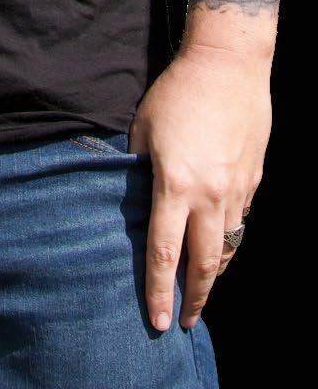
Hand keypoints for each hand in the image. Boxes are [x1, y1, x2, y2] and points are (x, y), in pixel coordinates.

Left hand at [127, 45, 270, 331]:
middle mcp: (209, 195)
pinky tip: (218, 249)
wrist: (229, 65)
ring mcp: (236, 190)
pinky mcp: (253, 180)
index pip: (163, 252)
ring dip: (213, 276)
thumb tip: (134, 200)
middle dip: (193, 300)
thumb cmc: (177, 92)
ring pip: (227, 248)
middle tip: (184, 324)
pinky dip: (228, 242)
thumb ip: (139, 170)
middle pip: (204, 264)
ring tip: (200, 294)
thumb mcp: (143, 129)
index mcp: (175, 185)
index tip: (156, 322)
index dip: (158, 292)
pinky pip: (240, 222)